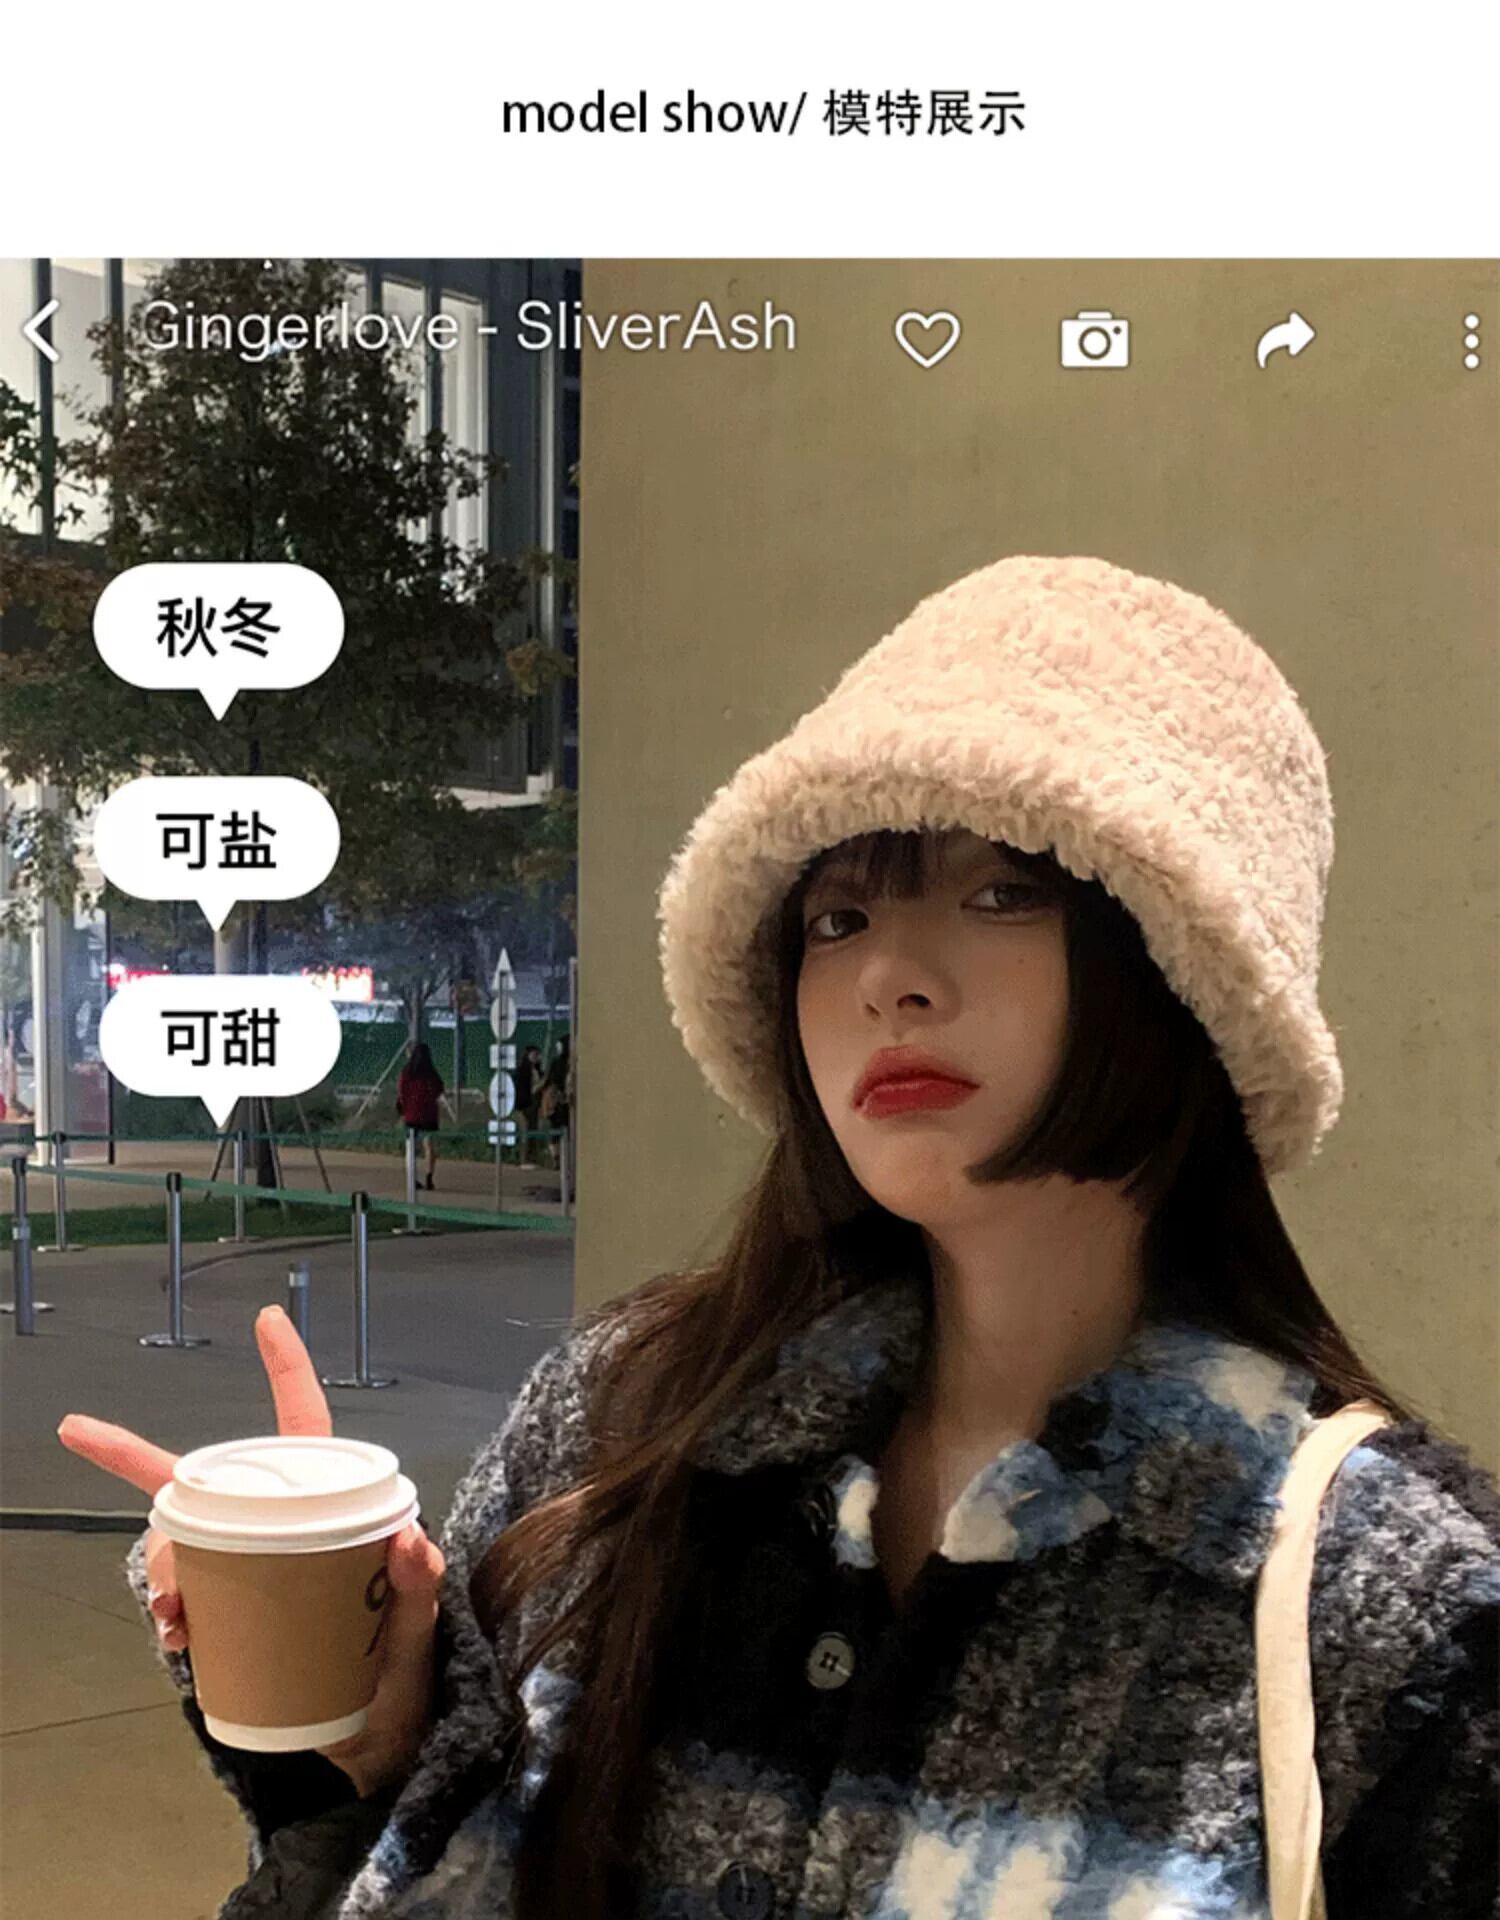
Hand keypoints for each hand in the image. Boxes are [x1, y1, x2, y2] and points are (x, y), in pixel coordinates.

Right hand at [57, 1304, 445, 1799]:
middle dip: (162, 1495)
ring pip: (187, 1536)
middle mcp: (285, 1524)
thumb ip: (419, 1588)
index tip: (267, 1317)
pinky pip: (187, 1592)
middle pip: (215, 1486)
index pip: (307, 1423)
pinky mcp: (233, 1609)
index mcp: (334, 1507)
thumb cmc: (400, 1675)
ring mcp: (254, 1564)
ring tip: (178, 1616)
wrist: (372, 1746)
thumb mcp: (416, 1634)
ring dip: (167, 1566)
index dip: (289, 1368)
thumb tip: (410, 1538)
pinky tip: (181, 1634)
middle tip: (166, 1566)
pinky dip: (174, 1608)